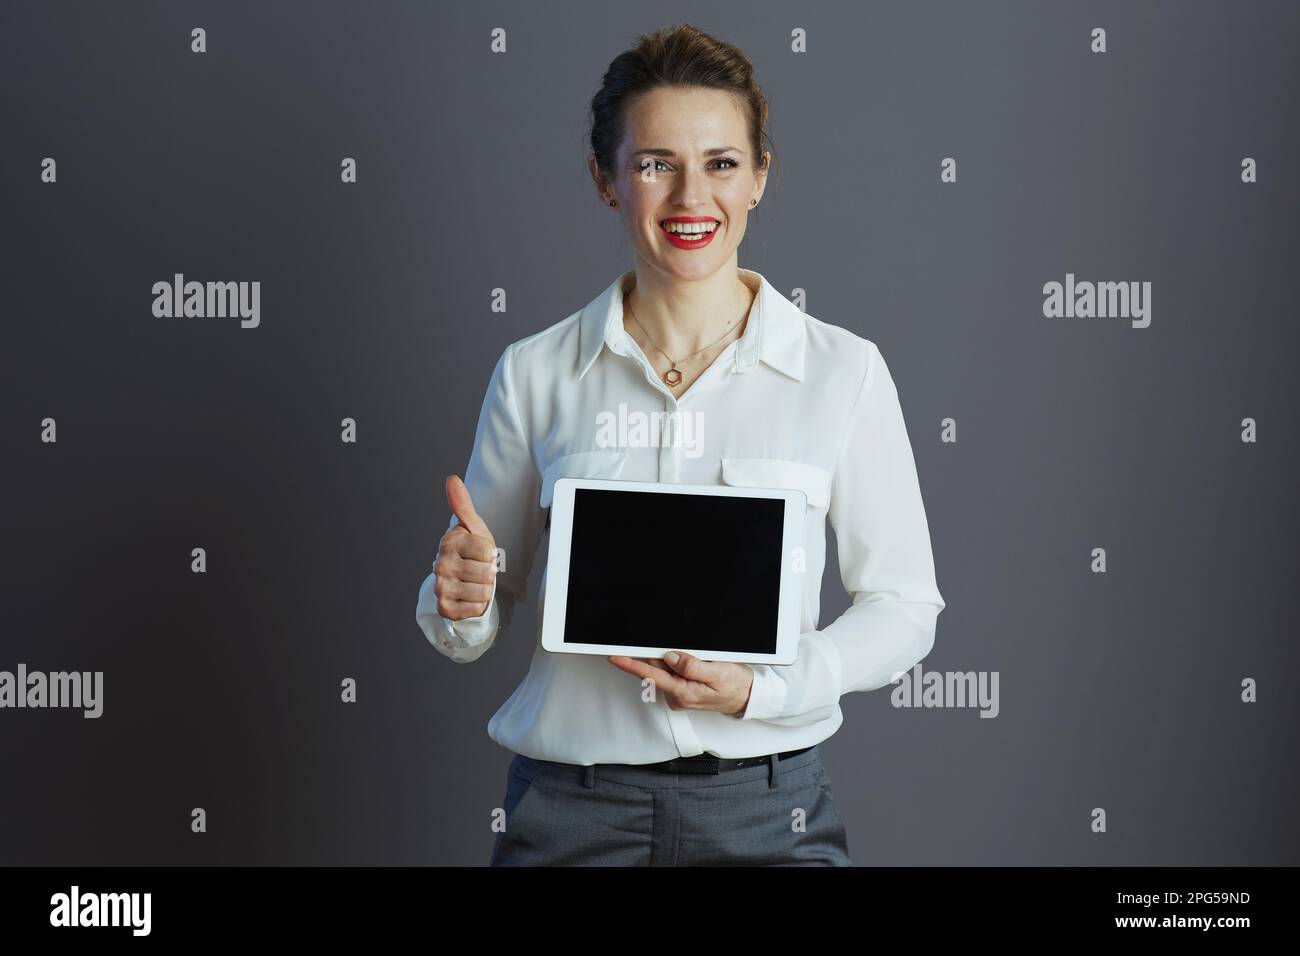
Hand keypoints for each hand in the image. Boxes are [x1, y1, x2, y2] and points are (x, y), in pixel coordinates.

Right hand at [433, 475, 498, 620]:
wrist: (461, 582)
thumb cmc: (471, 552)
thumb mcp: (473, 528)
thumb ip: (463, 504)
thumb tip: (451, 478)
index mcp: (449, 542)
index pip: (487, 551)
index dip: (491, 555)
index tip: (482, 554)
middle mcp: (441, 565)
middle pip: (486, 572)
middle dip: (489, 573)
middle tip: (479, 570)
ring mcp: (441, 587)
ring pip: (483, 592)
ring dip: (484, 589)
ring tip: (475, 583)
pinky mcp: (445, 608)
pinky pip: (475, 609)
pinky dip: (478, 605)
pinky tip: (469, 597)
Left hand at [608, 651, 753, 717]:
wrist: (745, 697)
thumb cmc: (734, 686)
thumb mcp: (717, 673)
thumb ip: (692, 666)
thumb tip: (670, 658)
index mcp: (683, 693)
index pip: (651, 675)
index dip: (631, 664)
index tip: (616, 657)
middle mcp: (677, 696)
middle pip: (657, 669)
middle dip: (660, 655)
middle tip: (681, 649)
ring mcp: (678, 694)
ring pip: (665, 670)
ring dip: (672, 659)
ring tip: (700, 659)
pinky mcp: (681, 691)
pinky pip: (672, 674)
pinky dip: (677, 665)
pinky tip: (695, 663)